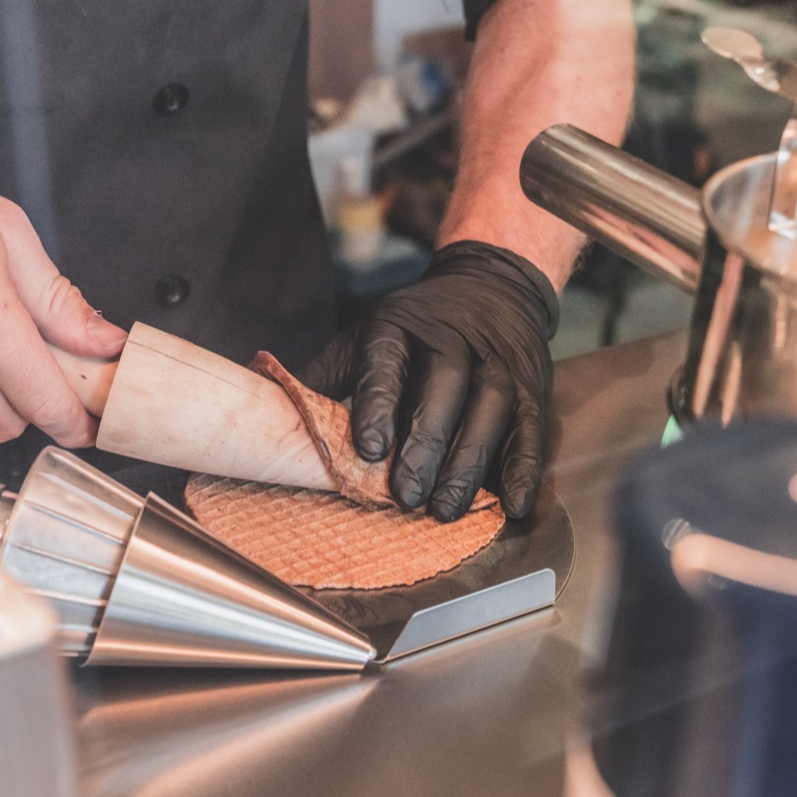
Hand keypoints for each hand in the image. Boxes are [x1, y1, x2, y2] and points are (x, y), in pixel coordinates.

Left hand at [304, 241, 556, 520]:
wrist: (492, 287)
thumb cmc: (414, 327)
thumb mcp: (365, 336)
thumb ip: (323, 377)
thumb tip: (265, 412)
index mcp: (400, 326)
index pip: (387, 364)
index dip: (378, 406)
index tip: (367, 450)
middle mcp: (455, 341)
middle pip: (445, 390)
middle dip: (425, 447)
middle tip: (406, 498)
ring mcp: (498, 364)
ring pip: (489, 413)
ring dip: (469, 465)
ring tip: (446, 509)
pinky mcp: (532, 388)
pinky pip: (531, 430)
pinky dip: (523, 469)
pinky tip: (512, 505)